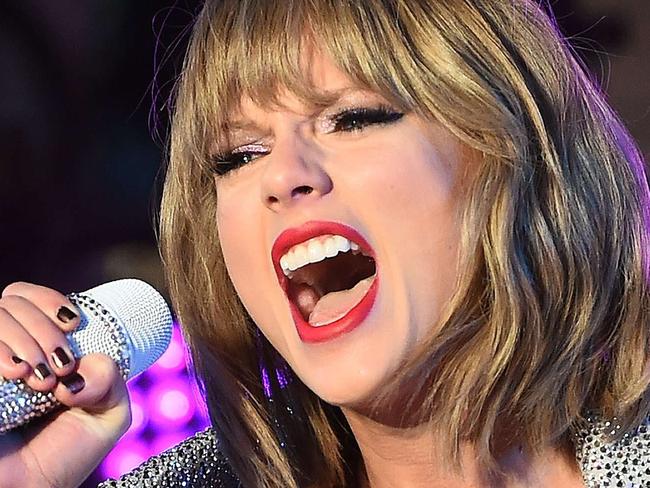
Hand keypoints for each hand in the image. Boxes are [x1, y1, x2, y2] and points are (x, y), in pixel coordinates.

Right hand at [0, 282, 130, 487]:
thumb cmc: (64, 453)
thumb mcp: (108, 413)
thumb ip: (112, 379)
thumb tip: (82, 363)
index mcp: (33, 346)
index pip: (27, 296)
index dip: (50, 300)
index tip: (73, 324)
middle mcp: (2, 349)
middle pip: (12, 300)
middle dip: (45, 328)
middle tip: (60, 366)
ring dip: (26, 340)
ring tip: (40, 381)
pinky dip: (0, 351)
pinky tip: (14, 373)